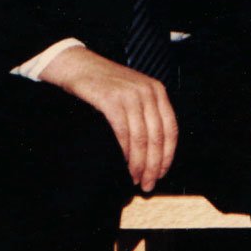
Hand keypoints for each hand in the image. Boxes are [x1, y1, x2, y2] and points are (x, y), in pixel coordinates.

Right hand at [43, 45, 178, 190]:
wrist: (79, 66)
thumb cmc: (105, 85)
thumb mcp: (134, 93)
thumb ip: (146, 113)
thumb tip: (154, 150)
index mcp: (158, 92)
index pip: (171, 130)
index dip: (168, 155)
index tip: (162, 173)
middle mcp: (148, 92)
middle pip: (158, 137)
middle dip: (154, 165)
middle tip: (148, 184)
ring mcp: (130, 95)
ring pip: (141, 138)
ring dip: (139, 163)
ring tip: (135, 179)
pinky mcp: (111, 100)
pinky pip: (123, 132)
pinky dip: (124, 152)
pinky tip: (123, 164)